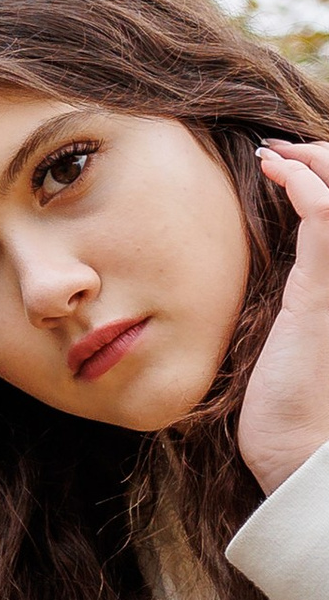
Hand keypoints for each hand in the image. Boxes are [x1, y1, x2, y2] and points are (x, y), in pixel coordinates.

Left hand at [242, 140, 328, 492]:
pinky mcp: (326, 288)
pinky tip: (278, 171)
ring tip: (277, 155)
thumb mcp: (297, 333)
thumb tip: (275, 258)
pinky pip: (327, 216)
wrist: (301, 448)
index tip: (289, 162)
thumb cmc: (293, 400)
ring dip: (317, 160)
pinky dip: (304, 183)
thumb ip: (301, 291)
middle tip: (284, 151)